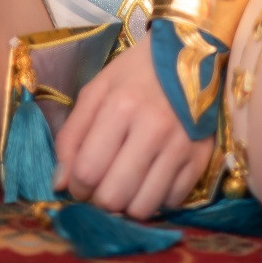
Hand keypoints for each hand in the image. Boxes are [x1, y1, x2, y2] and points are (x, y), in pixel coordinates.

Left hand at [52, 34, 213, 220]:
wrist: (189, 54)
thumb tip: (60, 184)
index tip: (79, 182)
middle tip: (103, 184)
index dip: (77, 186)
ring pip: (143, 208)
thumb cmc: (136, 72)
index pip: (88, 171)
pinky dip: (158, 197)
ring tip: (127, 183)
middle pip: (114, 197)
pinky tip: (153, 176)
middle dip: (100, 199)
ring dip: (128, 204)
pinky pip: (172, 202)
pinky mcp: (201, 158)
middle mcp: (153, 128)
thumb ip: (72, 135)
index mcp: (121, 106)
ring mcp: (180, 145)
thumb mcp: (97, 90)